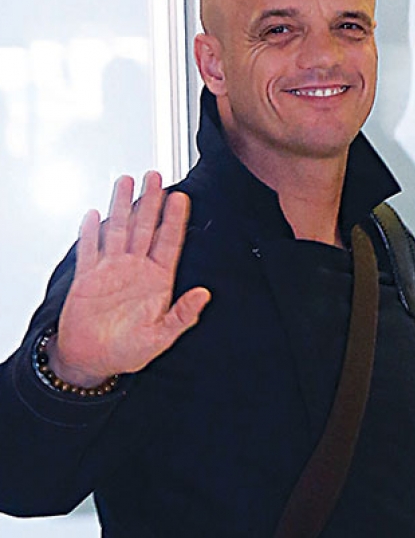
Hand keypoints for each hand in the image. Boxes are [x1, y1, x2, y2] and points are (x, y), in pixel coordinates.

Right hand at [49, 172, 210, 386]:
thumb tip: (204, 294)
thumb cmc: (127, 351)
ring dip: (121, 206)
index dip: (174, 220)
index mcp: (156, 282)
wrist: (92, 360)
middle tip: (156, 177)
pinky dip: (89, 232)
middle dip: (150, 201)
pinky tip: (92, 215)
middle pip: (144, 228)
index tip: (181, 198)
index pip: (169, 243)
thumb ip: (182, 315)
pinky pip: (88, 249)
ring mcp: (110, 271)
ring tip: (126, 182)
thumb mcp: (161, 338)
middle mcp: (135, 270)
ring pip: (117, 230)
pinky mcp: (87, 277)